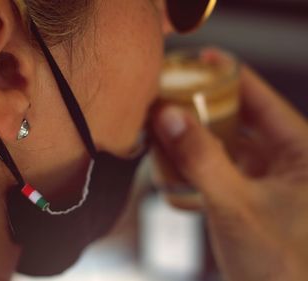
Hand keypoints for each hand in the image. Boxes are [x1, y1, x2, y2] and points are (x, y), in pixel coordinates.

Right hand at [152, 64, 307, 280]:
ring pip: (228, 144)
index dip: (230, 75)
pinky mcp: (250, 197)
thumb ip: (201, 158)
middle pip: (241, 118)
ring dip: (198, 135)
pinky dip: (199, 161)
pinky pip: (221, 167)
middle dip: (207, 105)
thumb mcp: (236, 205)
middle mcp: (287, 161)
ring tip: (168, 123)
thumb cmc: (281, 265)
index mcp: (301, 152)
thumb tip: (169, 117)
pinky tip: (176, 157)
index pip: (262, 99)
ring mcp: (267, 180)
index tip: (201, 58)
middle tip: (175, 92)